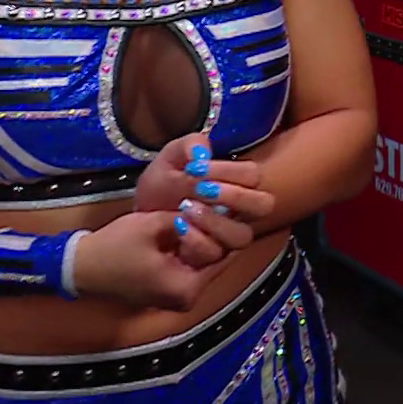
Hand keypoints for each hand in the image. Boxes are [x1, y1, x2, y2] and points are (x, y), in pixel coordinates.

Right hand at [70, 211, 226, 311]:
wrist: (79, 268)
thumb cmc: (114, 247)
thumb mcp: (153, 224)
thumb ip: (187, 217)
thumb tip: (213, 204)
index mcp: (187, 288)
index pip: (223, 254)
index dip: (221, 226)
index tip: (217, 203)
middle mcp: (187, 298)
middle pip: (215, 259)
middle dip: (212, 230)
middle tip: (207, 205)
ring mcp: (177, 297)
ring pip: (203, 261)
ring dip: (202, 236)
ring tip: (195, 211)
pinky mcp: (168, 290)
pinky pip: (190, 265)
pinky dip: (190, 246)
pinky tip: (186, 224)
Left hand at [134, 134, 274, 265]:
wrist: (140, 216)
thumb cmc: (161, 185)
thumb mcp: (170, 158)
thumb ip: (189, 145)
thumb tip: (203, 152)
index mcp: (235, 182)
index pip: (253, 175)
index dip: (228, 171)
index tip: (195, 168)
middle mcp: (239, 210)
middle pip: (263, 205)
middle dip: (234, 196)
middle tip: (202, 189)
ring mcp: (227, 236)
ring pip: (242, 236)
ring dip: (215, 221)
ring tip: (186, 208)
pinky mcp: (210, 257)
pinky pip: (215, 254)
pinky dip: (196, 239)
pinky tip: (178, 226)